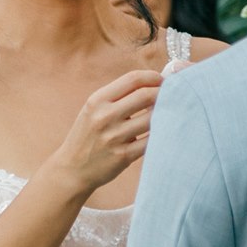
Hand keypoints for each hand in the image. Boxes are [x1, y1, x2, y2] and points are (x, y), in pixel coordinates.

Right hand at [52, 69, 163, 201]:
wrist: (72, 169)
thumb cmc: (88, 135)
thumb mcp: (94, 110)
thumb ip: (119, 96)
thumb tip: (153, 83)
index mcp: (97, 100)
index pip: (133, 79)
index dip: (153, 77)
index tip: (163, 81)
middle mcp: (104, 116)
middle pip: (146, 95)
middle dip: (164, 93)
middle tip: (174, 96)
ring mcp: (114, 137)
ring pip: (152, 118)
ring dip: (166, 114)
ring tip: (170, 113)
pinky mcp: (123, 156)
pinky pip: (150, 141)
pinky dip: (160, 135)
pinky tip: (162, 133)